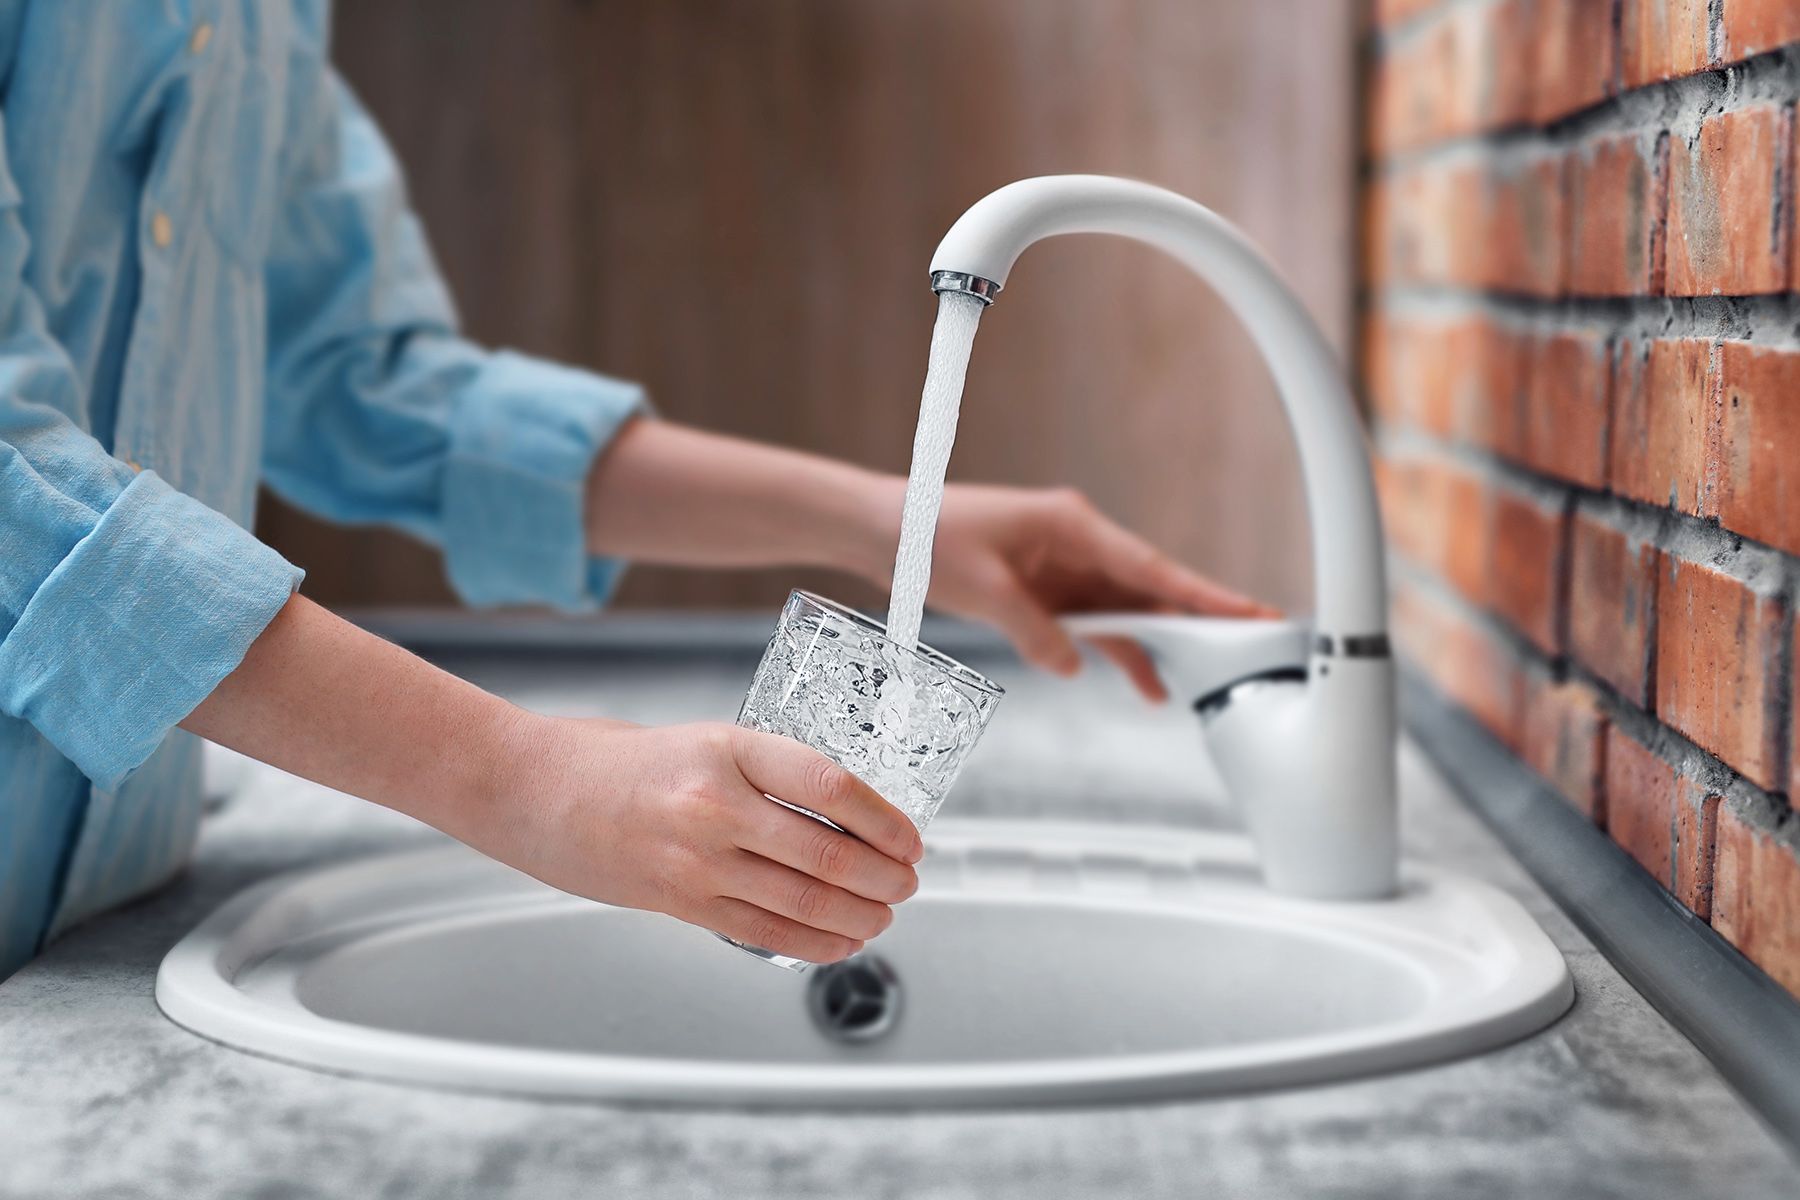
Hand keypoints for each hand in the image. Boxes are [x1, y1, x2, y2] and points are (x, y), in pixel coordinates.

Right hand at [480, 716, 922, 964]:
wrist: (533, 790)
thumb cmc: (620, 761)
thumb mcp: (705, 741)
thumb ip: (766, 773)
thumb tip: (844, 812)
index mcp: (729, 747)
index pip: (830, 786)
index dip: (885, 819)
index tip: (911, 837)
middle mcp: (715, 805)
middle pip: (827, 854)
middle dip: (885, 878)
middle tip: (908, 882)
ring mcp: (696, 860)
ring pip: (803, 902)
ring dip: (860, 916)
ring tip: (883, 915)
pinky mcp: (679, 902)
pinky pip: (764, 932)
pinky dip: (815, 943)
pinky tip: (840, 941)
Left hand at [918, 484, 1276, 701]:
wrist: (884, 529)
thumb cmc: (927, 537)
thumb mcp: (983, 589)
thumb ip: (1033, 630)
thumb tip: (1072, 665)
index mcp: (1072, 525)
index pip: (1150, 566)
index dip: (1202, 593)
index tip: (1248, 611)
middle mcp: (1079, 543)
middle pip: (1151, 586)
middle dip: (1199, 616)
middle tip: (1255, 641)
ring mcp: (1065, 567)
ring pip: (1127, 609)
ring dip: (1157, 644)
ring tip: (1201, 683)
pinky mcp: (1047, 590)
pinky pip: (1094, 623)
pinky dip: (1116, 650)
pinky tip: (1143, 682)